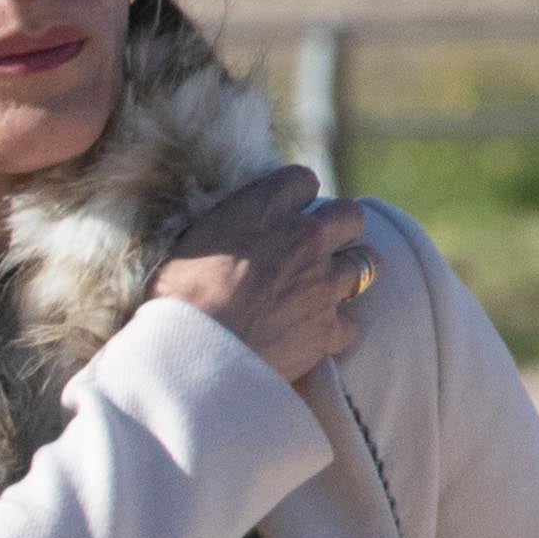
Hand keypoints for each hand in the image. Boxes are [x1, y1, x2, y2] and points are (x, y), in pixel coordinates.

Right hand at [152, 168, 381, 386]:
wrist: (187, 357)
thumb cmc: (172, 300)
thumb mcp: (190, 243)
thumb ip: (227, 226)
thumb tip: (232, 227)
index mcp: (265, 208)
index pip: (301, 180)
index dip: (294, 197)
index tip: (282, 213)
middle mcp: (304, 238)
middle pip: (350, 216)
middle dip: (338, 228)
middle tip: (315, 247)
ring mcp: (323, 283)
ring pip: (365, 264)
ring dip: (345, 273)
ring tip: (319, 288)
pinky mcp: (327, 329)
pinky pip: (348, 325)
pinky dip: (332, 330)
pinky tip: (310, 335)